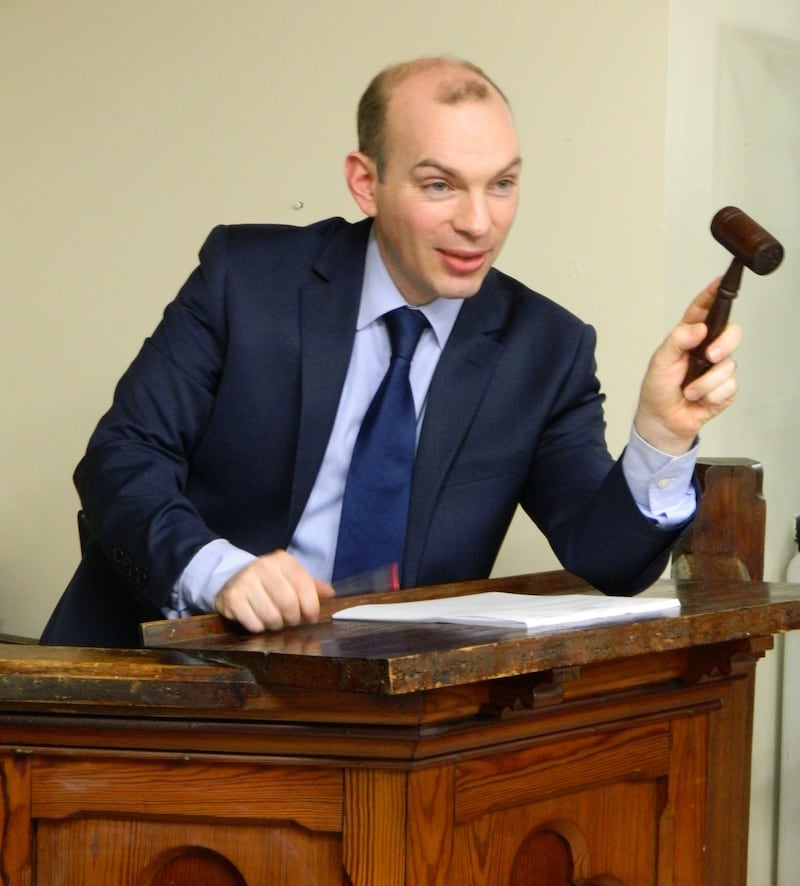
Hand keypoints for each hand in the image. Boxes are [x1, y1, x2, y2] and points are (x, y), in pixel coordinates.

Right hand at [214, 550, 333, 632]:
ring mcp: (246, 581)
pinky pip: (254, 624)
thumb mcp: (290, 578)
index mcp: (283, 560)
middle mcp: (264, 566)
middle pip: (289, 604)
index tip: (311, 617)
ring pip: (272, 617)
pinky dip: (260, 628)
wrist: (233, 580)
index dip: (311, 607)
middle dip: (293, 619)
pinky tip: (258, 620)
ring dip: (276, 625)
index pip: (305, 586)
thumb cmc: (269, 582)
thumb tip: (330, 593)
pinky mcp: (232, 597)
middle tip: (291, 620)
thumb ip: (311, 586)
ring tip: (274, 619)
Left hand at [633, 279, 742, 454]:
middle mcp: (706, 349)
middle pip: (731, 333)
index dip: (712, 295)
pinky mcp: (725, 388)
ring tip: (689, 390)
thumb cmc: (657, 389)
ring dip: (706, 383)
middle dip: (724, 344)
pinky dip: (710, 395)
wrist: (662, 420)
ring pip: (728, 365)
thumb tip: (698, 328)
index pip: (703, 311)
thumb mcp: (660, 361)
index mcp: (688, 337)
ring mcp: (717, 368)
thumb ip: (677, 341)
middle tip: (709, 357)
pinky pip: (728, 386)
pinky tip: (698, 399)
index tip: (719, 282)